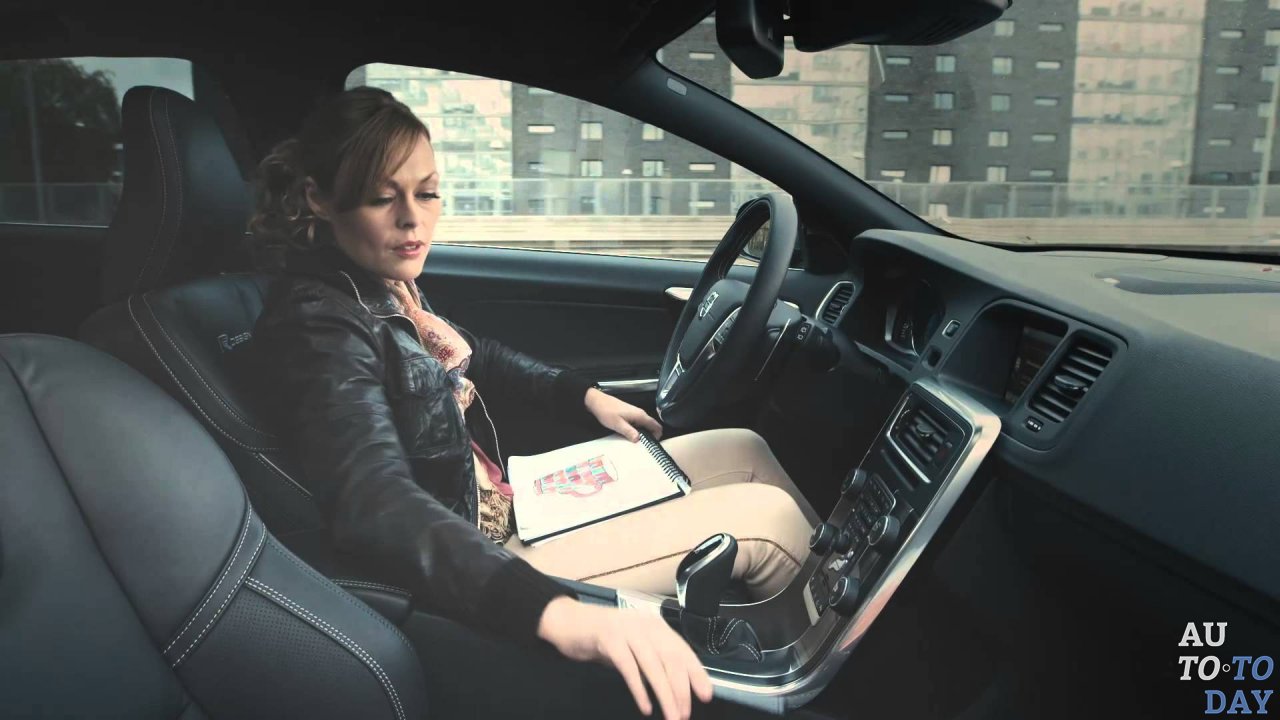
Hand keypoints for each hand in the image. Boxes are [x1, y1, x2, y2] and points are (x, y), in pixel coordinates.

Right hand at [537, 597, 713, 719]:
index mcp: (655, 626)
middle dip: (682, 690)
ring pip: (653, 665)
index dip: (696, 673)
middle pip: (671, 660)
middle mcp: (645, 625)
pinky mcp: (608, 638)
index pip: (682, 651)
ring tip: (672, 716)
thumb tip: (676, 684)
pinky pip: (629, 667)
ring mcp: (627, 630)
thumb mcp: (633, 646)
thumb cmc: (602, 638)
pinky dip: (639, 689)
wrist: (566, 621)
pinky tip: (646, 706)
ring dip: (665, 694)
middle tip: (684, 714)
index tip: (706, 695)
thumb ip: (652, 659)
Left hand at [584, 388, 663, 441]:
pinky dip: (637, 431)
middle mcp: (640, 414)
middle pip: (652, 426)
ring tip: (637, 445)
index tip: (653, 446)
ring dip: (643, 435)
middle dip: (651, 437)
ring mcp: (635, 414)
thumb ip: (629, 432)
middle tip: (644, 448)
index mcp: (640, 415)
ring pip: (644, 426)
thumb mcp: (617, 424)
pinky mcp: (629, 415)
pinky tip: (631, 438)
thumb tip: (639, 440)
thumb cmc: (607, 412)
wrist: (597, 402)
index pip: (656, 425)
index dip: (658, 436)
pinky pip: (638, 425)